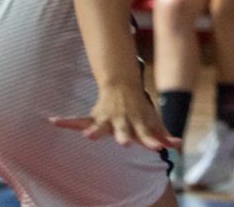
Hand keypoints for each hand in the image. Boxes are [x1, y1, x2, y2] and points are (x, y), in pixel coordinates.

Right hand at [50, 84, 179, 150]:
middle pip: (123, 131)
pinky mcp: (93, 119)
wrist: (124, 87)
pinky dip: (65, 122)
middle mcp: (122, 122)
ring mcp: (107, 120)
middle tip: (124, 144)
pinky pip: (77, 121)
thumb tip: (179, 144)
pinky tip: (54, 121)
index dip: (153, 141)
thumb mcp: (153, 122)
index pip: (147, 134)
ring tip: (87, 135)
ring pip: (99, 126)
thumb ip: (164, 135)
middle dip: (123, 137)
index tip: (158, 147)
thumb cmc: (140, 110)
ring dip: (93, 131)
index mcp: (137, 124)